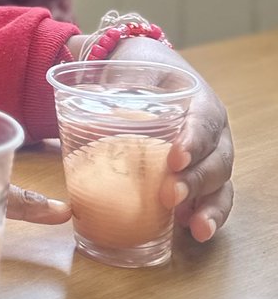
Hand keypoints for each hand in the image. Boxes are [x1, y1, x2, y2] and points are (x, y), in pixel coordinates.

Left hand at [79, 36, 234, 240]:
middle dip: (196, 180)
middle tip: (170, 195)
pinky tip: (194, 232)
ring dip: (209, 206)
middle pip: (215, 157)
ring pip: (220, 182)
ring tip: (195, 229)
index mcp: (197, 99)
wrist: (139, 70)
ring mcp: (207, 155)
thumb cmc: (134, 68)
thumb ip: (110, 71)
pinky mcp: (197, 176)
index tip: (175, 157)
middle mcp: (210, 129)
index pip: (204, 119)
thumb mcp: (126, 65)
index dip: (194, 139)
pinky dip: (206, 215)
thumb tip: (77, 65)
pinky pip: (211, 198)